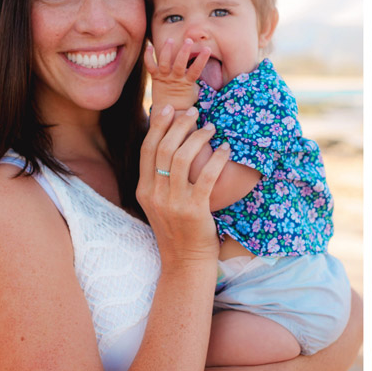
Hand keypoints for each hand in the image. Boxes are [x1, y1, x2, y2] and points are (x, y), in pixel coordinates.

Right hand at [137, 103, 228, 267]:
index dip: (159, 126)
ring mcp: (174, 203)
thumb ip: (161, 178)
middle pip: (164, 149)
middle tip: (195, 113)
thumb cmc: (179, 229)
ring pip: (182, 159)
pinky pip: (207, 177)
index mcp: (144, 190)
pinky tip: (227, 150)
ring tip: (212, 128)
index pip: (147, 149)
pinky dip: (217, 159)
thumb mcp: (161, 203)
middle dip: (180, 126)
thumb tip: (171, 145)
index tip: (170, 108)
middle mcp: (155, 194)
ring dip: (198, 138)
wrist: (186, 262)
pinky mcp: (194, 210)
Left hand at [144, 38, 210, 109]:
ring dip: (167, 50)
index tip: (207, 49)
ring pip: (164, 62)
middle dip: (184, 51)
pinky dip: (148, 57)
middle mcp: (175, 79)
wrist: (168, 110)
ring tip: (170, 40)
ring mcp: (164, 78)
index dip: (202, 60)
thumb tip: (209, 71)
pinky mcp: (155, 77)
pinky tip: (149, 47)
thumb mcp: (194, 92)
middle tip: (188, 40)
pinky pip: (150, 66)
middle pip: (179, 64)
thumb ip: (197, 81)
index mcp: (187, 83)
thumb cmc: (185, 100)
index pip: (196, 70)